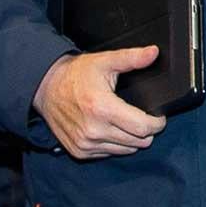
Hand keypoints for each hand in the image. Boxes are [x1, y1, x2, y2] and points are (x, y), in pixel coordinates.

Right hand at [32, 47, 168, 159]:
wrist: (46, 88)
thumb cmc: (76, 74)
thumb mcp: (105, 61)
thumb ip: (132, 58)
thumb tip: (153, 53)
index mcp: (102, 108)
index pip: (143, 128)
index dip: (157, 123)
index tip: (159, 116)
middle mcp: (94, 130)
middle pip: (139, 142)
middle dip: (147, 130)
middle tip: (143, 117)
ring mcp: (86, 144)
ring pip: (127, 150)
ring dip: (132, 139)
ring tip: (127, 122)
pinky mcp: (80, 151)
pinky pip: (110, 153)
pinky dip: (116, 144)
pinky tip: (112, 129)